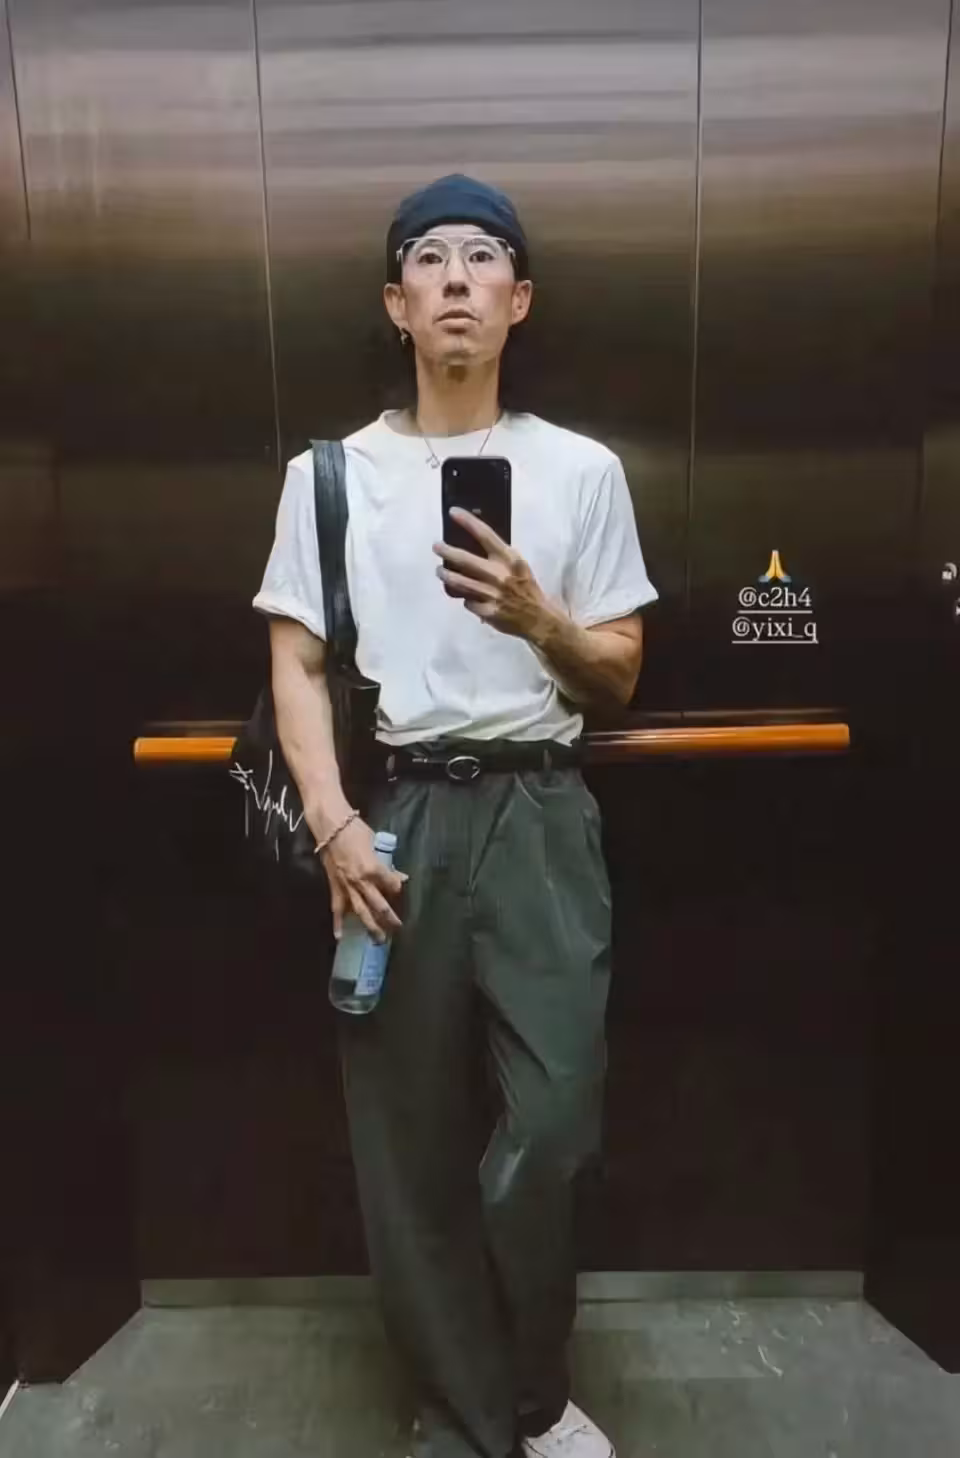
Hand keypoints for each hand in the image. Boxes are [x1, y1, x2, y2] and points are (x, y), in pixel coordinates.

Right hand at [318, 816, 406, 943]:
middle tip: (397, 929)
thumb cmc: (355, 829)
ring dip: (371, 926)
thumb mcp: (375, 843)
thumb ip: (386, 863)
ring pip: (361, 912)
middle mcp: (361, 882)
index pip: (392, 886)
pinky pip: (337, 908)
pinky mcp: (335, 886)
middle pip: (379, 906)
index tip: (399, 889)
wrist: (330, 826)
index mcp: (374, 869)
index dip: (397, 888)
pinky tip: (340, 936)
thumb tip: (399, 876)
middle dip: (389, 919)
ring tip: (378, 940)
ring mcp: (347, 886)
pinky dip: (338, 923)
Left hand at [433, 509, 550, 640]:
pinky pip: (468, 602)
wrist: (538, 617)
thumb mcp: (517, 565)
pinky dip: (466, 599)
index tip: (453, 512)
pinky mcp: (488, 611)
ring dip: (447, 575)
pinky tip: (465, 597)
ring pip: (461, 582)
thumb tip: (471, 543)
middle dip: (447, 551)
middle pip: (466, 560)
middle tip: (436, 546)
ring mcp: (492, 594)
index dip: (467, 522)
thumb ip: (498, 555)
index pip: (485, 534)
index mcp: (509, 558)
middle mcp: (499, 574)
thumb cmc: (525, 587)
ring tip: (439, 571)